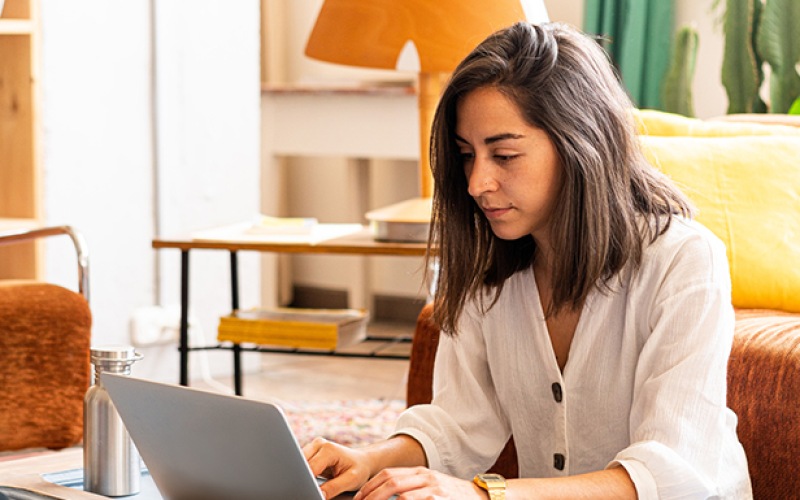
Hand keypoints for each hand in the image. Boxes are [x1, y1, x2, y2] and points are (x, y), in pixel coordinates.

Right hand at [303, 437, 371, 498]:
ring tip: (313, 483)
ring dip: (302, 475)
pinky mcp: (311, 453)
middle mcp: (318, 444)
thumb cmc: (359, 469)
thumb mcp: (351, 480)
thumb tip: (319, 494)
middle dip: (303, 478)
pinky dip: (304, 473)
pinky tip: (311, 480)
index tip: (310, 491)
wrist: (363, 461)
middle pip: (301, 464)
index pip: (310, 468)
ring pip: (298, 464)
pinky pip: (301, 464)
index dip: (308, 482)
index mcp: (328, 449)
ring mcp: (314, 447)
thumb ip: (334, 487)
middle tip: (310, 489)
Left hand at [354, 467, 487, 499]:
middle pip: (390, 482)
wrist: (480, 497)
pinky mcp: (440, 499)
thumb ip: (410, 488)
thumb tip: (384, 496)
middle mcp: (425, 477)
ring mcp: (433, 488)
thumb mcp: (430, 486)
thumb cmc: (452, 495)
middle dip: (371, 496)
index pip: (387, 474)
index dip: (370, 486)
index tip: (358, 499)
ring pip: (401, 495)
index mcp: (419, 472)